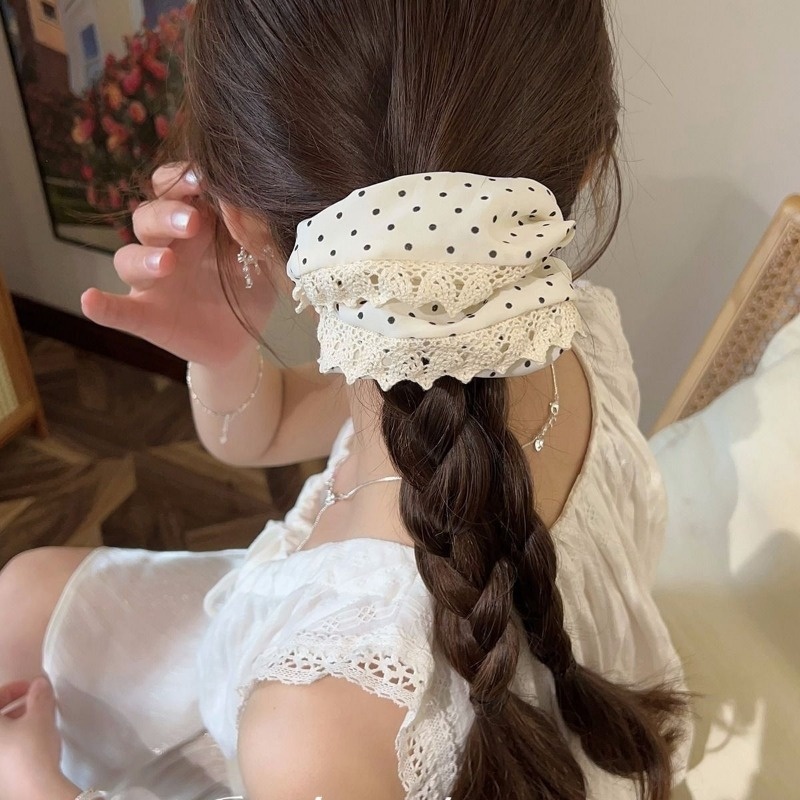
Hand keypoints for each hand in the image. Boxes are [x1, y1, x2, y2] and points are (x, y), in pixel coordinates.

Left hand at [0, 677, 78, 799]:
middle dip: (15, 706)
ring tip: (37, 724)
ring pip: (1, 735)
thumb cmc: (32, 750)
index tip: (33, 688)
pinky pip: (3, 750)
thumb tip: (39, 684)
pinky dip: (13, 741)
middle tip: (36, 705)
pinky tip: (31, 744)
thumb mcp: (41, 716)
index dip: (14, 688)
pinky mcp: (0, 773)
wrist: (34, 791)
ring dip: (15, 724)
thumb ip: (40, 695)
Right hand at [81, 163, 280, 370]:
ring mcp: (152, 282)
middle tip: (190, 222)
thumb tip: (242, 204)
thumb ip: (251, 230)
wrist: (246, 336)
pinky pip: (119, 311)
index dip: (180, 180)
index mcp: (193, 223)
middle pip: (147, 218)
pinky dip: (103, 306)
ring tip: (166, 264)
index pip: (171, 189)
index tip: (202, 180)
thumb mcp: (260, 256)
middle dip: (165, 215)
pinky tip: (90, 299)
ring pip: (128, 259)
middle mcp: (165, 246)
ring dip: (142, 258)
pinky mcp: (147, 316)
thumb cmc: (250, 285)